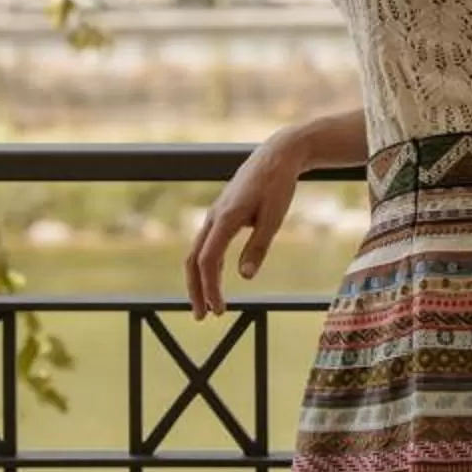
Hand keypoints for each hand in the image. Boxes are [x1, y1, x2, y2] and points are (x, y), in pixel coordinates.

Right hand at [186, 127, 306, 317]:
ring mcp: (214, 215)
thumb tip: (245, 276)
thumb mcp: (274, 218)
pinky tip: (214, 278)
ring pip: (197, 252)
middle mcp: (214, 217)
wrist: (276, 156)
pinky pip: (206, 244)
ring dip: (199, 280)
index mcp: (225, 218)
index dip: (210, 288)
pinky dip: (206, 265)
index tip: (219, 310)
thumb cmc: (278, 185)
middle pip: (193, 259)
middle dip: (196, 290)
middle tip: (204, 316)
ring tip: (207, 303)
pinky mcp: (220, 214)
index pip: (208, 261)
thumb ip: (258, 247)